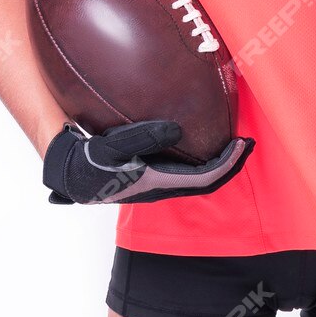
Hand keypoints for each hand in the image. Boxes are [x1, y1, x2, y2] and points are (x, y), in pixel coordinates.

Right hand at [43, 120, 254, 204]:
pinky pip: (187, 172)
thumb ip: (142, 137)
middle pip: (208, 181)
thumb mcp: (110, 148)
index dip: (229, 162)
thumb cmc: (87, 163)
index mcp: (157, 183)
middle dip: (231, 164)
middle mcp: (162, 187)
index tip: (244, 143)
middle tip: (248, 143)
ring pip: (198, 178)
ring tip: (232, 143)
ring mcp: (158, 184)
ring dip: (219, 163)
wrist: (68, 175)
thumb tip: (176, 129)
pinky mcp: (151, 176)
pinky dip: (203, 160)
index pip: (205, 177)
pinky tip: (202, 141)